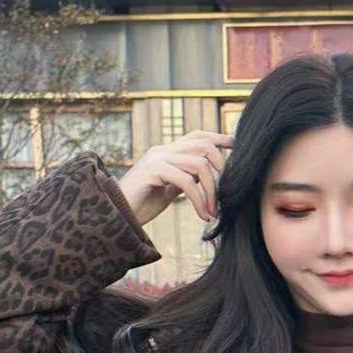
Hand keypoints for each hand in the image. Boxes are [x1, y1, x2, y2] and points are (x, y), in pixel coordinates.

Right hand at [116, 130, 233, 228]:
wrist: (115, 216)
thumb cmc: (141, 205)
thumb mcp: (168, 190)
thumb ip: (185, 180)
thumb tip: (206, 179)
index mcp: (167, 152)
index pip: (197, 136)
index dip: (219, 139)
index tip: (237, 147)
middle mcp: (163, 150)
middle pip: (203, 146)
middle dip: (221, 169)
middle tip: (226, 196)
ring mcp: (157, 158)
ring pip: (198, 165)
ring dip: (212, 191)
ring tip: (213, 212)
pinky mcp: (152, 171)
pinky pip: (186, 181)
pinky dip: (199, 200)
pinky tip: (202, 215)